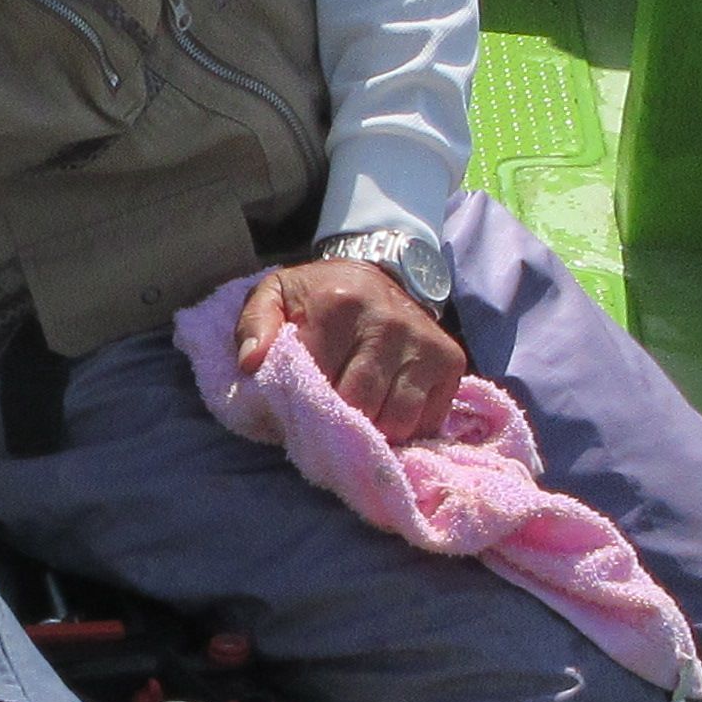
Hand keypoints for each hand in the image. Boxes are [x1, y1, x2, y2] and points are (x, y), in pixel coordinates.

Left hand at [238, 259, 468, 440]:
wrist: (382, 271)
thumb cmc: (320, 296)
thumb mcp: (275, 295)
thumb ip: (254, 325)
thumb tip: (252, 362)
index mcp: (340, 307)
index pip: (319, 384)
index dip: (303, 409)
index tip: (296, 413)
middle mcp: (389, 323)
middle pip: (360, 407)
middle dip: (339, 424)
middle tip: (326, 422)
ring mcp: (425, 343)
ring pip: (397, 421)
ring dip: (374, 431)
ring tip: (357, 418)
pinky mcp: (450, 360)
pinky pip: (427, 420)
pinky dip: (406, 428)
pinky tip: (387, 411)